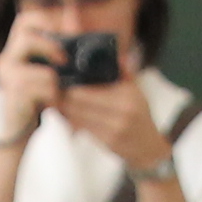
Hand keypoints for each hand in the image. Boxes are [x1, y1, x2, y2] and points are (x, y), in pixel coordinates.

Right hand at [0, 9, 68, 143]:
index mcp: (14, 51)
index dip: (43, 19)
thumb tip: (79, 33)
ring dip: (56, 83)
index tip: (61, 31)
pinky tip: (50, 104)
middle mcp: (6, 60)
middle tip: (64, 61)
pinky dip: (54, 96)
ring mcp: (7, 76)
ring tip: (55, 92)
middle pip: (27, 37)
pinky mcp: (14, 93)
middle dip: (50, 48)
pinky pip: (46, 89)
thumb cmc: (34, 100)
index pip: (24, 21)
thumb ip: (56, 55)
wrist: (17, 130)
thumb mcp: (44, 74)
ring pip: (44, 71)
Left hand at [52, 77, 168, 171]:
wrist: (148, 148)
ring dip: (64, 109)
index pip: (90, 86)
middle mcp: (123, 112)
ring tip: (55, 101)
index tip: (61, 77)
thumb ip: (124, 72)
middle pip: (80, 100)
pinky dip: (71, 121)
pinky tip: (65, 115)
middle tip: (52, 88)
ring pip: (77, 115)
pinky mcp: (107, 142)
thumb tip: (113, 52)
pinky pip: (82, 128)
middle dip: (64, 95)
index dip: (72, 82)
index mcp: (127, 95)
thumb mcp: (137, 91)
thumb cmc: (140, 115)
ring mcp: (114, 129)